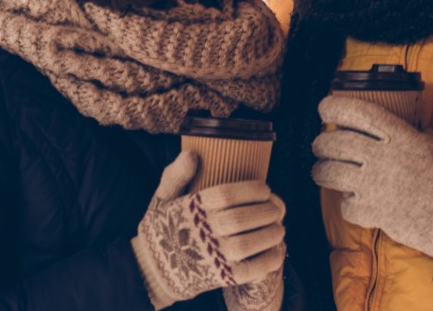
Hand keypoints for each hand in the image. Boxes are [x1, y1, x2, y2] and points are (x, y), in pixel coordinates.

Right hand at [132, 151, 286, 309]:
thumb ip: (176, 175)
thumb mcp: (162, 197)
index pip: (225, 195)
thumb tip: (192, 154)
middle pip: (241, 219)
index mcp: (190, 210)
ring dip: (270, 234)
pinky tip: (277, 251)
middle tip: (277, 207)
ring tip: (279, 227)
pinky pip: (251, 270)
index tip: (265, 188)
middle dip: (266, 211)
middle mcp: (202, 233)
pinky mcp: (221, 278)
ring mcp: (212, 257)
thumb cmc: (162, 227)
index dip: (250, 190)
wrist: (153, 270)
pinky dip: (269, 260)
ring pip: (248, 244)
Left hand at [311, 95, 432, 273]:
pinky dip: (347, 204)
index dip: (333, 108)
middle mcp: (381, 157)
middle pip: (334, 143)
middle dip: (321, 143)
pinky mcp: (373, 211)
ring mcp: (374, 185)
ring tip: (321, 171)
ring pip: (330, 173)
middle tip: (320, 145)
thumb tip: (417, 128)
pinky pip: (346, 206)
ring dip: (321, 171)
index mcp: (398, 135)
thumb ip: (417, 135)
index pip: (355, 112)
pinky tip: (353, 202)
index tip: (325, 109)